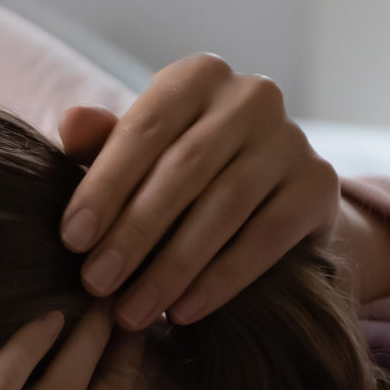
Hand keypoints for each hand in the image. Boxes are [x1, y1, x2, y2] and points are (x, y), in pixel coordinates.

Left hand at [58, 54, 339, 329]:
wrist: (269, 201)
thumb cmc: (182, 175)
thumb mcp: (139, 157)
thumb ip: (103, 145)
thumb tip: (70, 122)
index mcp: (197, 77)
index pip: (144, 128)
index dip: (105, 186)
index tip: (71, 240)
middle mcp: (251, 97)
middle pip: (183, 170)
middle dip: (133, 233)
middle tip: (96, 284)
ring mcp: (291, 138)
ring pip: (223, 207)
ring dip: (171, 267)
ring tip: (131, 312)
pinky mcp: (319, 184)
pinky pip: (264, 237)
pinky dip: (220, 280)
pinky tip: (183, 312)